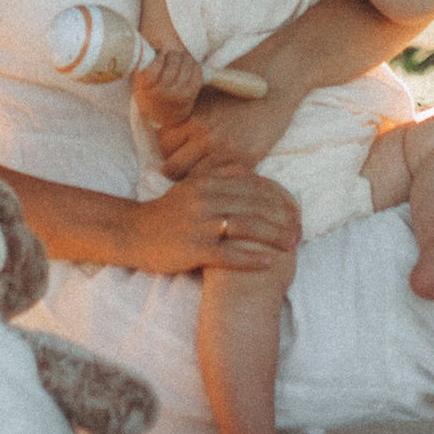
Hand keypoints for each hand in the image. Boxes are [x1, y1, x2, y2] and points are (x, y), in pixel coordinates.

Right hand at [130, 43, 205, 125]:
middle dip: (173, 55)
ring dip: (184, 57)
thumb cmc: (149, 88)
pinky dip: (194, 65)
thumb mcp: (139, 76)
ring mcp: (178, 95)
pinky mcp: (191, 95)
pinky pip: (197, 73)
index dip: (160, 57)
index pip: (154, 68)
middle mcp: (162, 93)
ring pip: (187, 66)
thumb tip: (160, 42)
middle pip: (173, 64)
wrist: (161, 113)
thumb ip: (146, 59)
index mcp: (146, 87)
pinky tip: (188, 64)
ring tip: (180, 57)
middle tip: (171, 54)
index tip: (160, 55)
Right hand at [131, 169, 300, 273]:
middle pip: (255, 206)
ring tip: (291, 247)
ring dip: (273, 237)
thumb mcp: (193, 186)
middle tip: (300, 232)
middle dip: (282, 220)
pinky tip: (268, 263)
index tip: (296, 212)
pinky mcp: (193, 248)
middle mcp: (205, 198)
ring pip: (246, 227)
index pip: (253, 186)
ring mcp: (198, 223)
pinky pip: (229, 253)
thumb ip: (220, 176)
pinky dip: (251, 258)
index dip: (279, 199)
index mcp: (207, 181)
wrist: (133, 233)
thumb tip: (253, 170)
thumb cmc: (167, 212)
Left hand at [148, 83, 288, 179]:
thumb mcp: (204, 96)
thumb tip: (167, 135)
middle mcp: (203, 135)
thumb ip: (185, 117)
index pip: (163, 145)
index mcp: (190, 117)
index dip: (169, 151)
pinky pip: (221, 180)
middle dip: (177, 169)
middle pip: (173, 166)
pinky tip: (223, 172)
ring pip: (195, 179)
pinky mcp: (245, 160)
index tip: (177, 152)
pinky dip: (219, 180)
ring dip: (197, 178)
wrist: (274, 84)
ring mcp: (224, 149)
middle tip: (187, 168)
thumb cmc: (238, 89)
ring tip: (204, 173)